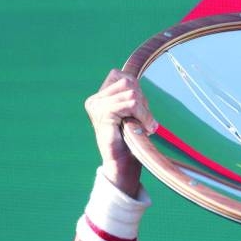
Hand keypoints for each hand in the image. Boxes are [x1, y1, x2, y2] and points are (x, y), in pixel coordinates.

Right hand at [84, 69, 158, 197]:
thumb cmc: (129, 141)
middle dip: (142, 100)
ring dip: (145, 110)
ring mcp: (97, 107)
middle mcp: (94, 100)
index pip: (121, 76)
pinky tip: (146, 128)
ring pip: (132, 92)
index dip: (137, 90)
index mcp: (99, 98)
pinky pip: (131, 103)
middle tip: (145, 120)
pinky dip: (144, 115)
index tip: (140, 110)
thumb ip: (130, 96)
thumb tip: (135, 79)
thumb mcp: (131, 113)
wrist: (122, 164)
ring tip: (145, 125)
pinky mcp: (104, 114)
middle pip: (128, 81)